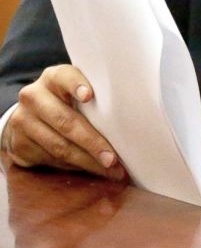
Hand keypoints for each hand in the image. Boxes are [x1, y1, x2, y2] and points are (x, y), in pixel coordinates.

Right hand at [2, 65, 124, 179]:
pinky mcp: (19, 144)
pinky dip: (76, 167)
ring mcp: (23, 120)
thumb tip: (136, 114)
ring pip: (59, 146)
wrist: (28, 118)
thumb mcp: (77, 92)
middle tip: (113, 159)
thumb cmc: (68, 102)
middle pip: (66, 121)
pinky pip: (51, 159)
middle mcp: (34, 96)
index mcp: (54, 78)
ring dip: (88, 161)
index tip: (89, 96)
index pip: (65, 77)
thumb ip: (97, 97)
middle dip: (93, 143)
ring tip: (111, 170)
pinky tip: (93, 170)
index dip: (77, 85)